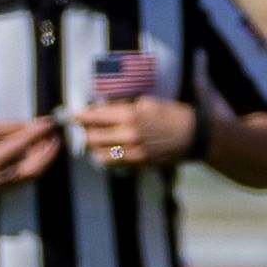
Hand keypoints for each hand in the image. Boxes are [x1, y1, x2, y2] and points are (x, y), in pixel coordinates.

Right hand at [0, 116, 61, 194]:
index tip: (49, 122)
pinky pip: (31, 177)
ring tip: (51, 141)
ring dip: (48, 156)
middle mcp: (1, 173)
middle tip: (55, 134)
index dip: (38, 131)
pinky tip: (42, 153)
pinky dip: (41, 165)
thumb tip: (32, 125)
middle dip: (49, 147)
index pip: (22, 141)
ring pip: (36, 171)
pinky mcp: (10, 190)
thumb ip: (8, 128)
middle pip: (35, 161)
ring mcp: (7, 184)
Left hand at [76, 98, 197, 170]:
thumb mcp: (148, 102)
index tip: (72, 115)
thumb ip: (125, 106)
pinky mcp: (139, 163)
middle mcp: (129, 134)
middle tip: (82, 128)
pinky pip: (113, 164)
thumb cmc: (172, 114)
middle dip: (84, 132)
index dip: (81, 116)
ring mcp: (133, 151)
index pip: (96, 116)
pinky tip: (103, 153)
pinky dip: (104, 158)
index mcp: (131, 115)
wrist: (193, 135)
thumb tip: (105, 107)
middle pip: (93, 137)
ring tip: (91, 141)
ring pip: (100, 153)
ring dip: (92, 147)